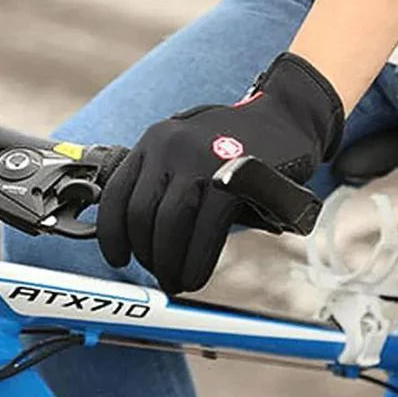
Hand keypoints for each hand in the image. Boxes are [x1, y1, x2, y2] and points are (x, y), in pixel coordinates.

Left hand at [96, 53, 344, 294]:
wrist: (286, 116)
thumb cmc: (236, 143)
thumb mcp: (188, 148)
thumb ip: (164, 179)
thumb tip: (140, 233)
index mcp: (154, 141)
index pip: (116, 193)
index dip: (111, 234)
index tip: (118, 259)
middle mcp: (169, 145)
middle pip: (140, 214)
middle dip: (146, 254)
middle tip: (160, 274)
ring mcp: (200, 159)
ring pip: (167, 225)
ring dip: (168, 264)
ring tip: (176, 280)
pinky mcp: (231, 177)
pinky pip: (204, 231)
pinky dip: (196, 263)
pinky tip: (195, 277)